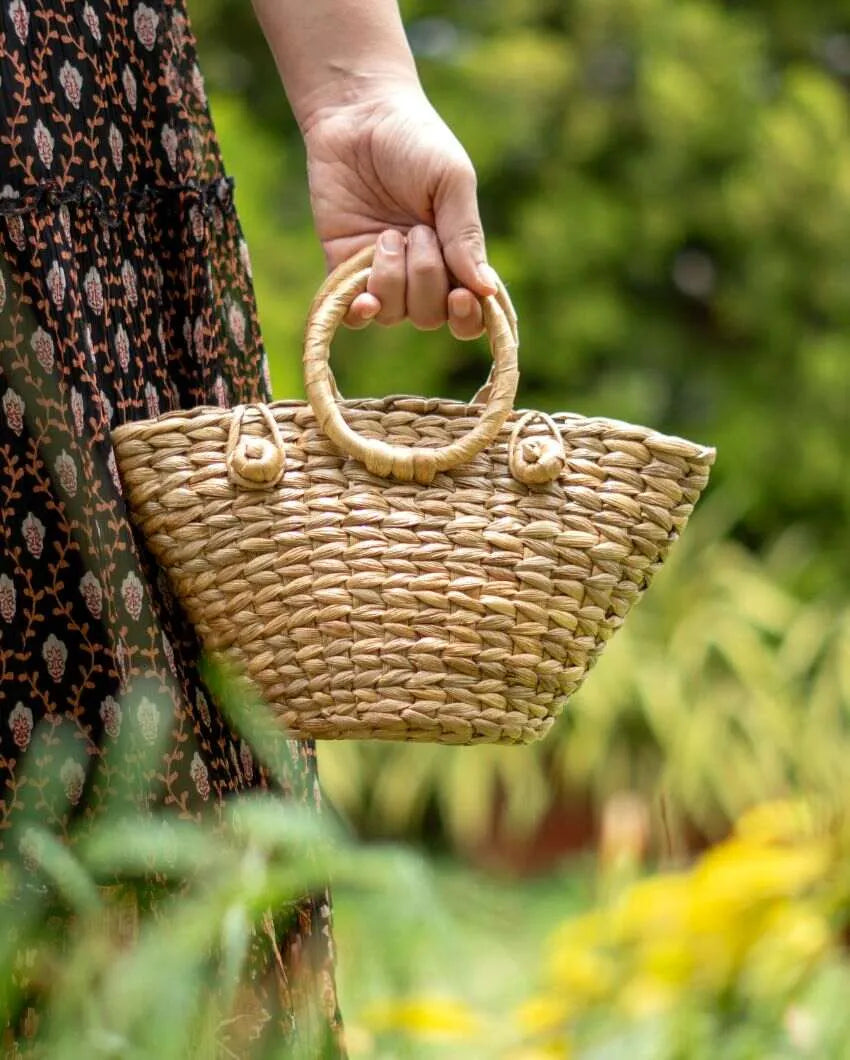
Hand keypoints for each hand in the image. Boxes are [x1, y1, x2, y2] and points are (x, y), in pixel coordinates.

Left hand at [302, 86, 496, 338]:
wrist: (356, 114)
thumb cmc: (415, 139)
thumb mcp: (452, 181)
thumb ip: (466, 235)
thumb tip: (486, 290)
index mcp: (456, 255)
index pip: (470, 312)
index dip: (468, 318)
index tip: (461, 296)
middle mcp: (421, 272)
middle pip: (430, 315)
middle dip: (426, 277)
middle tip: (417, 230)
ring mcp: (382, 273)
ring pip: (394, 314)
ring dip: (392, 279)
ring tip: (386, 234)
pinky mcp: (344, 268)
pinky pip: (354, 314)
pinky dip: (359, 312)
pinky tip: (362, 298)